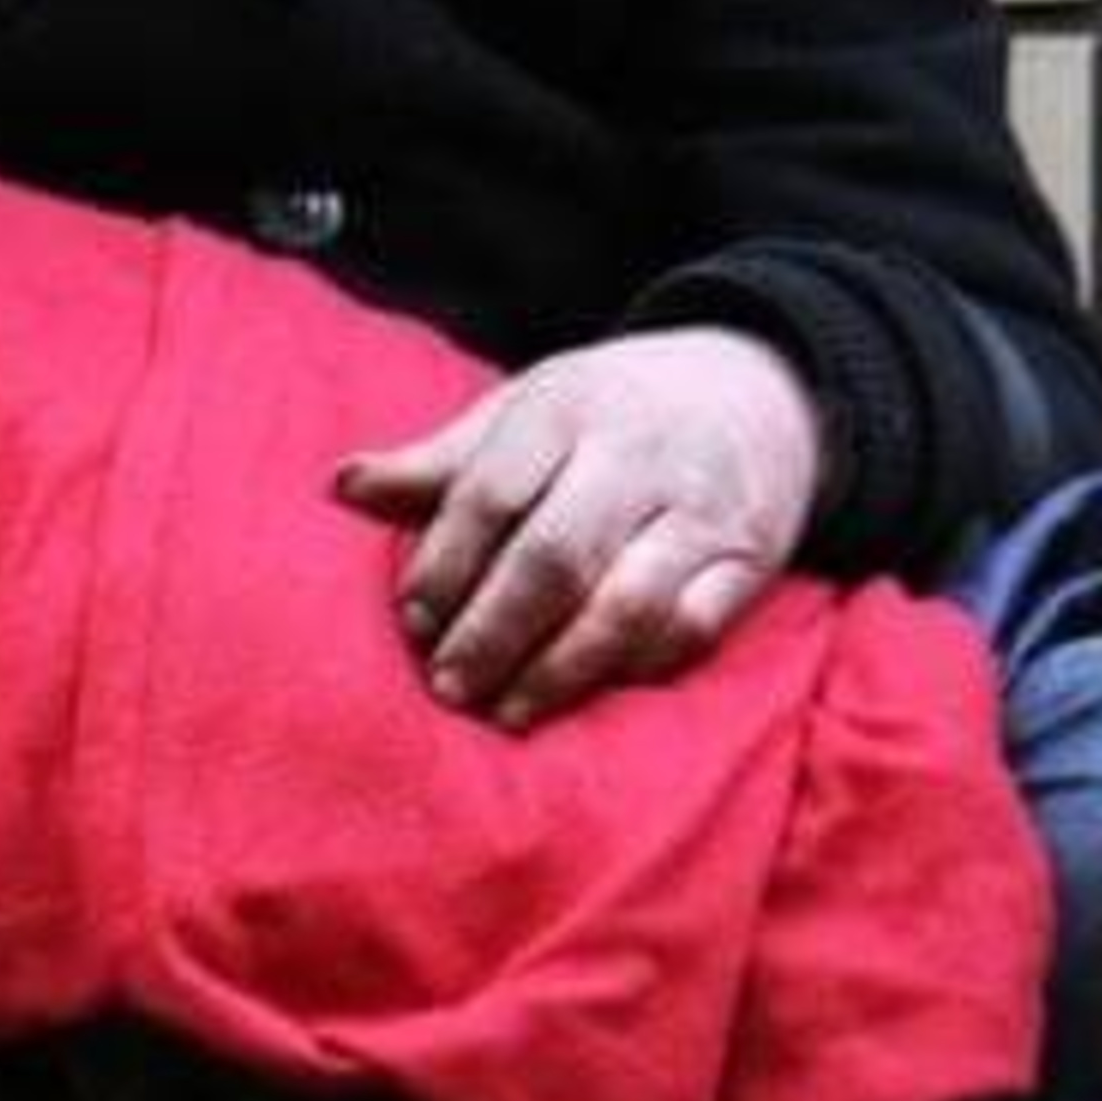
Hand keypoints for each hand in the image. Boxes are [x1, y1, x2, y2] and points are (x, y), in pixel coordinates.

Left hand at [331, 328, 822, 732]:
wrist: (760, 389)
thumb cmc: (609, 412)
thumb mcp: (526, 412)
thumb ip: (441, 462)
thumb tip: (341, 487)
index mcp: (566, 408)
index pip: (491, 493)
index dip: (445, 565)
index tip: (413, 621)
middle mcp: (637, 456)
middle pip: (555, 556)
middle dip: (492, 631)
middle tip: (449, 685)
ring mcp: (702, 510)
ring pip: (627, 605)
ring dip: (560, 670)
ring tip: (508, 711)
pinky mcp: (750, 562)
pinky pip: (693, 632)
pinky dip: (636, 671)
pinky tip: (589, 695)